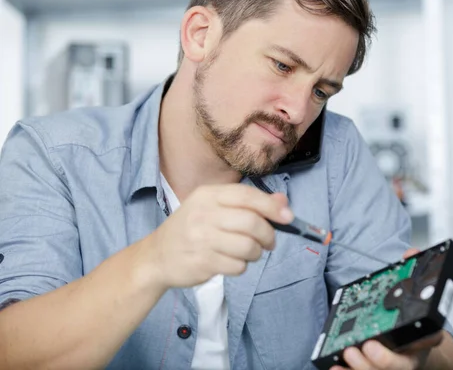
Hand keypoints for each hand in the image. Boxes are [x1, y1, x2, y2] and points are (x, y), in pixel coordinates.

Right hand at [144, 184, 292, 288]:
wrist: (156, 257)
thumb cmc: (191, 229)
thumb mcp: (214, 209)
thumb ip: (249, 204)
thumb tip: (283, 204)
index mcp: (208, 195)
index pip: (246, 196)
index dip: (271, 206)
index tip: (288, 218)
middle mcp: (203, 214)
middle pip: (251, 223)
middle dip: (268, 235)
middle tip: (269, 242)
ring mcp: (201, 239)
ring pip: (247, 246)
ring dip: (256, 253)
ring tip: (249, 253)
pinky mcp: (202, 262)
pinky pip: (238, 265)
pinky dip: (241, 266)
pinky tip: (230, 262)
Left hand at [331, 247, 442, 369]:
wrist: (411, 350)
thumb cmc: (410, 324)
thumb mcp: (414, 299)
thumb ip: (411, 276)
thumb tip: (411, 252)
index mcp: (423, 337)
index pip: (430, 339)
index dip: (424, 339)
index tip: (415, 337)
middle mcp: (409, 357)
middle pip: (401, 365)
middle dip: (384, 359)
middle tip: (368, 346)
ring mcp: (392, 366)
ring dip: (363, 366)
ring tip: (349, 352)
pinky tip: (335, 367)